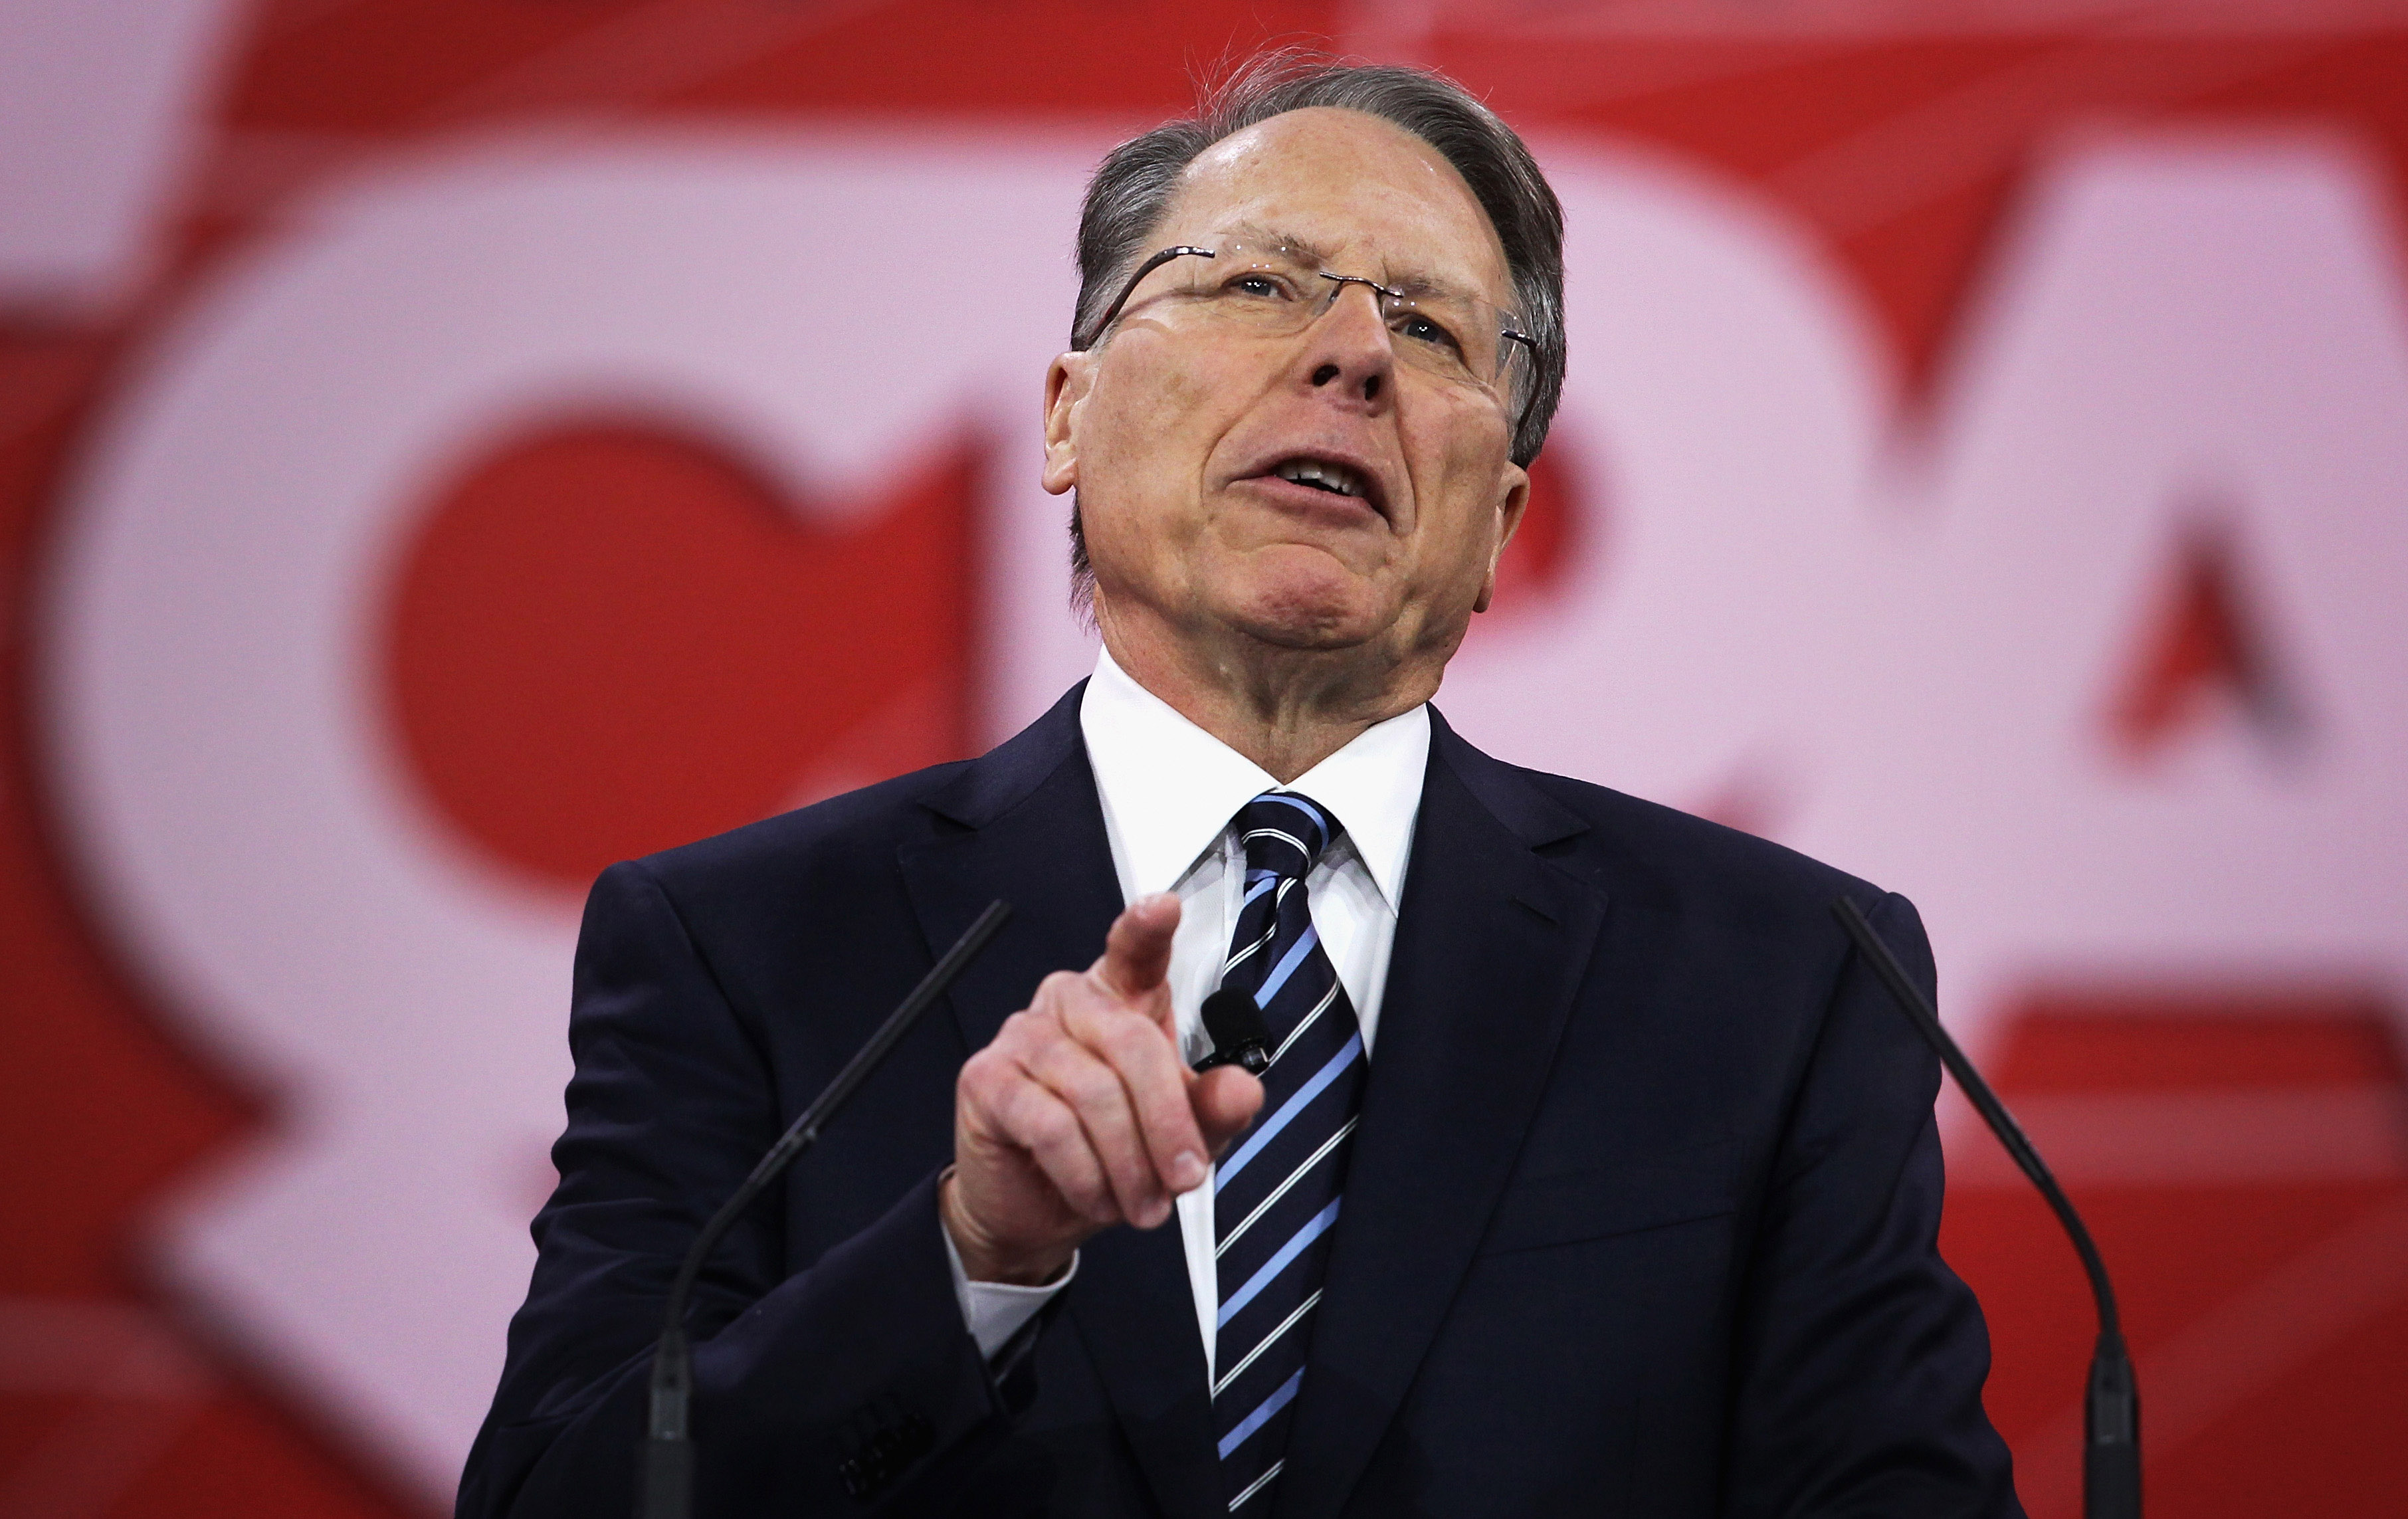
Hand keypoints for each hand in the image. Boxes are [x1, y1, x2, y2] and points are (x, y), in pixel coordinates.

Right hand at [943, 892, 1263, 1284]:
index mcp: (1122, 997)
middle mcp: (1070, 1002)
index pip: (1135, 950)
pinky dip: (1084, 1174)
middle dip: (1167, 1126)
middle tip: (1184, 1181)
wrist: (1040, 1209)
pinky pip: (1049, 1125)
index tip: (1165, 906)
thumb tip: (1243, 1090)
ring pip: (1093, 1094)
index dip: (1147, 927)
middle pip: (1131, 1045)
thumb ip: (1213, 1108)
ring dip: (1127, 1164)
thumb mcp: (1179, 1134)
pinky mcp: (986, 1079)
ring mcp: (1022, 1035)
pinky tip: (1095, 1196)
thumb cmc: (1110, 1153)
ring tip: (1142, 1203)